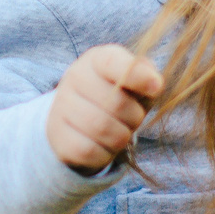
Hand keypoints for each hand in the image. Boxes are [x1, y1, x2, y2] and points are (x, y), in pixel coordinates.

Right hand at [47, 44, 164, 172]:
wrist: (78, 120)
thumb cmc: (116, 96)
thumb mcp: (134, 81)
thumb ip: (147, 76)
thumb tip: (154, 84)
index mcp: (95, 60)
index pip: (113, 63)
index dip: (138, 76)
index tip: (156, 87)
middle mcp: (73, 79)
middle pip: (117, 104)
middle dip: (134, 117)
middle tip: (132, 118)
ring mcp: (61, 107)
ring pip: (104, 130)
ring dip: (121, 137)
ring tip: (119, 131)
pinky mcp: (58, 138)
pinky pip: (90, 151)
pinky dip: (105, 153)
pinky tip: (104, 145)